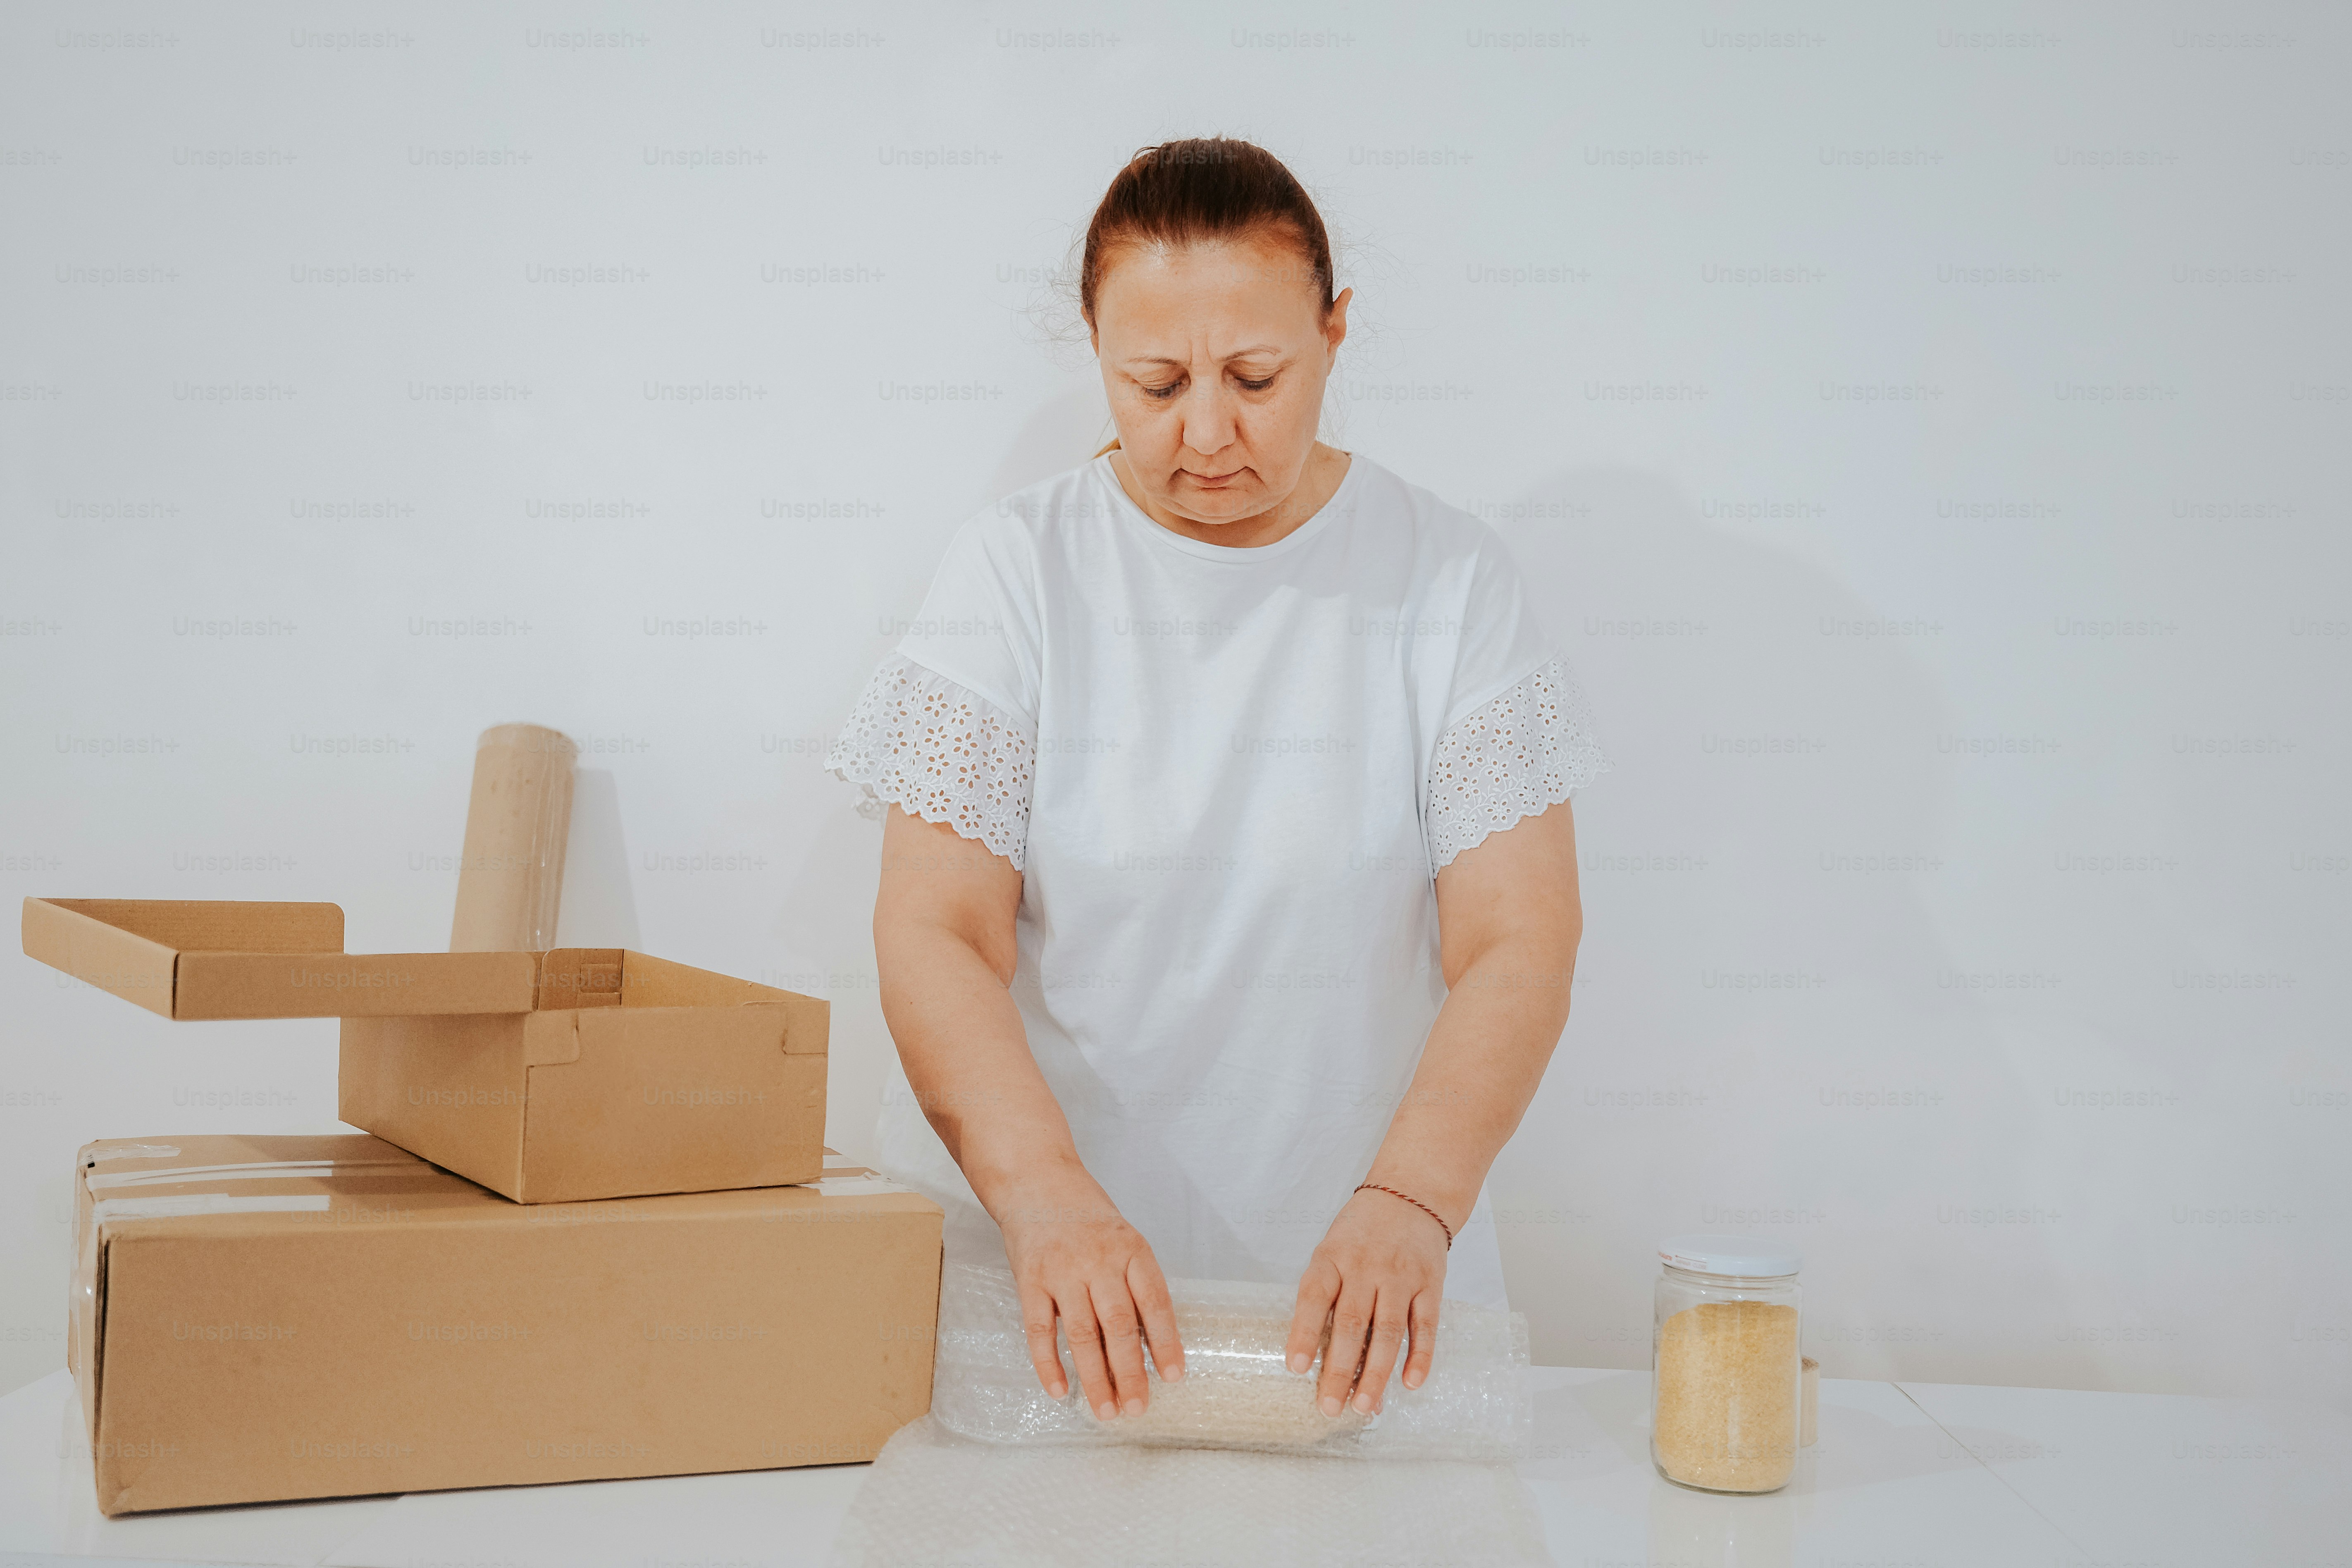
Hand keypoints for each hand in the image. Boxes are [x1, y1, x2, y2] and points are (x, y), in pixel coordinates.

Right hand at [991, 1163, 1185, 1419]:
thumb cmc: (1088, 1217)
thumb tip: (1151, 1344)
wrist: (1037, 1182)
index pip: (1154, 1301)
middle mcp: (1098, 1260)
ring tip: (1106, 1411)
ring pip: (1081, 1334)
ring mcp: (1062, 1271)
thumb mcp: (1124, 1239)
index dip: (1166, 1341)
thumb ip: (1135, 1284)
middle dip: (1130, 1371)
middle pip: (1118, 1324)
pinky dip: (1048, 1364)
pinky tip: (1060, 1391)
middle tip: (1137, 1408)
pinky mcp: (1030, 1280)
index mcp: (1131, 1249)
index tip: (1175, 1377)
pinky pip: (1039, 1330)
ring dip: (1095, 1377)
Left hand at [1286, 1185, 1449, 1416]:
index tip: (1296, 1368)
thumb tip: (1320, 1357)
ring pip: (1388, 1331)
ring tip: (1365, 1407)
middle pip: (1351, 1324)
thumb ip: (1329, 1298)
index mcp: (1331, 1258)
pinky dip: (1420, 1356)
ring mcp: (1400, 1276)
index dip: (1304, 1333)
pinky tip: (1410, 1382)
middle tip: (1329, 1407)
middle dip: (1339, 1370)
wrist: (1411, 1195)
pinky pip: (1425, 1325)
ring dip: (1376, 1373)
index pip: (1314, 1297)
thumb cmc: (1361, 1233)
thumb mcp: (1332, 1252)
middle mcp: (1365, 1267)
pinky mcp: (1430, 1285)